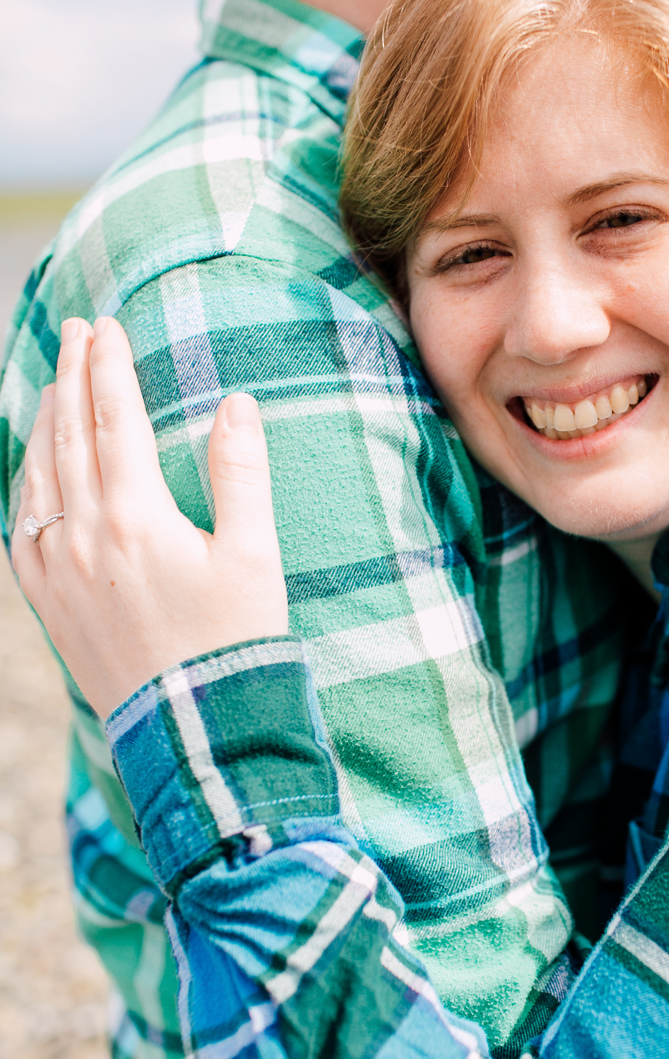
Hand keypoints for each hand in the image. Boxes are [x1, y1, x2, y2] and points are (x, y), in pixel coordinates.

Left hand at [12, 317, 288, 718]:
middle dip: (71, 378)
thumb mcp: (255, 556)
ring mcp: (58, 573)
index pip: (116, 421)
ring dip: (44, 422)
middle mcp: (85, 537)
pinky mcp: (50, 606)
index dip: (110, 368)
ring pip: (38, 476)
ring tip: (53, 384)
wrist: (196, 731)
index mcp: (137, 518)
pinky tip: (31, 469)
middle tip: (78, 332)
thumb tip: (236, 404)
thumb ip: (241, 474)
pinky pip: (20, 529)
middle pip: (69, 437)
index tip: (109, 327)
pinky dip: (23, 484)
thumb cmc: (236, 643)